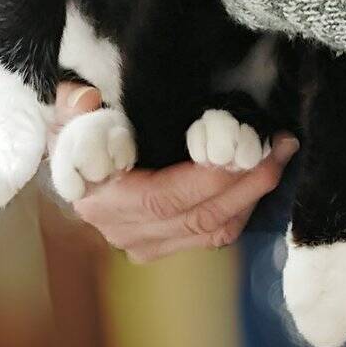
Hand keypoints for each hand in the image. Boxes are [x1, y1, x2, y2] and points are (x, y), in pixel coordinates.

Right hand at [52, 82, 298, 261]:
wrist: (67, 163)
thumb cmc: (72, 132)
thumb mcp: (65, 112)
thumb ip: (72, 103)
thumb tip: (87, 100)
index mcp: (101, 199)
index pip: (164, 198)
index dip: (209, 177)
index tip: (241, 144)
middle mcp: (124, 231)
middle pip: (198, 216)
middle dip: (247, 181)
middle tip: (279, 145)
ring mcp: (145, 244)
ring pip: (211, 230)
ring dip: (252, 195)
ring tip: (280, 156)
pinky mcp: (163, 246)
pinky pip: (211, 235)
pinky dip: (241, 208)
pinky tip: (260, 178)